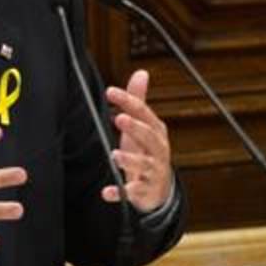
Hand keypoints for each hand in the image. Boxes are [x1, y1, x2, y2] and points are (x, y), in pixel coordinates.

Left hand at [103, 69, 172, 212]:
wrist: (159, 189)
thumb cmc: (147, 152)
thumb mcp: (144, 126)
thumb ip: (139, 101)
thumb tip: (141, 72)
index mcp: (156, 132)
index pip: (144, 113)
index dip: (128, 101)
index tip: (110, 91)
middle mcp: (158, 150)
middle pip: (149, 137)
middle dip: (136, 128)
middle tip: (119, 118)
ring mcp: (153, 171)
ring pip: (144, 165)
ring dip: (130, 160)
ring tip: (114, 155)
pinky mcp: (144, 191)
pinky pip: (133, 192)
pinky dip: (121, 193)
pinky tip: (107, 192)